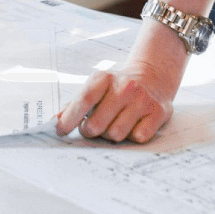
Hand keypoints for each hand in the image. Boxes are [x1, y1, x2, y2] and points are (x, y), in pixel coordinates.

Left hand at [55, 21, 186, 143]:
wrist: (152, 76)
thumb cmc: (117, 87)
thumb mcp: (96, 87)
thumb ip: (75, 104)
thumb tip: (55, 121)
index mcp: (105, 78)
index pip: (84, 100)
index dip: (70, 118)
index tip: (60, 130)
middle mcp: (125, 87)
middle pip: (97, 124)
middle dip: (90, 131)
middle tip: (91, 128)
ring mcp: (143, 99)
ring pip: (116, 134)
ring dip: (111, 135)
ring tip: (113, 124)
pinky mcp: (159, 112)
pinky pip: (138, 137)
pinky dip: (132, 136)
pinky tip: (133, 124)